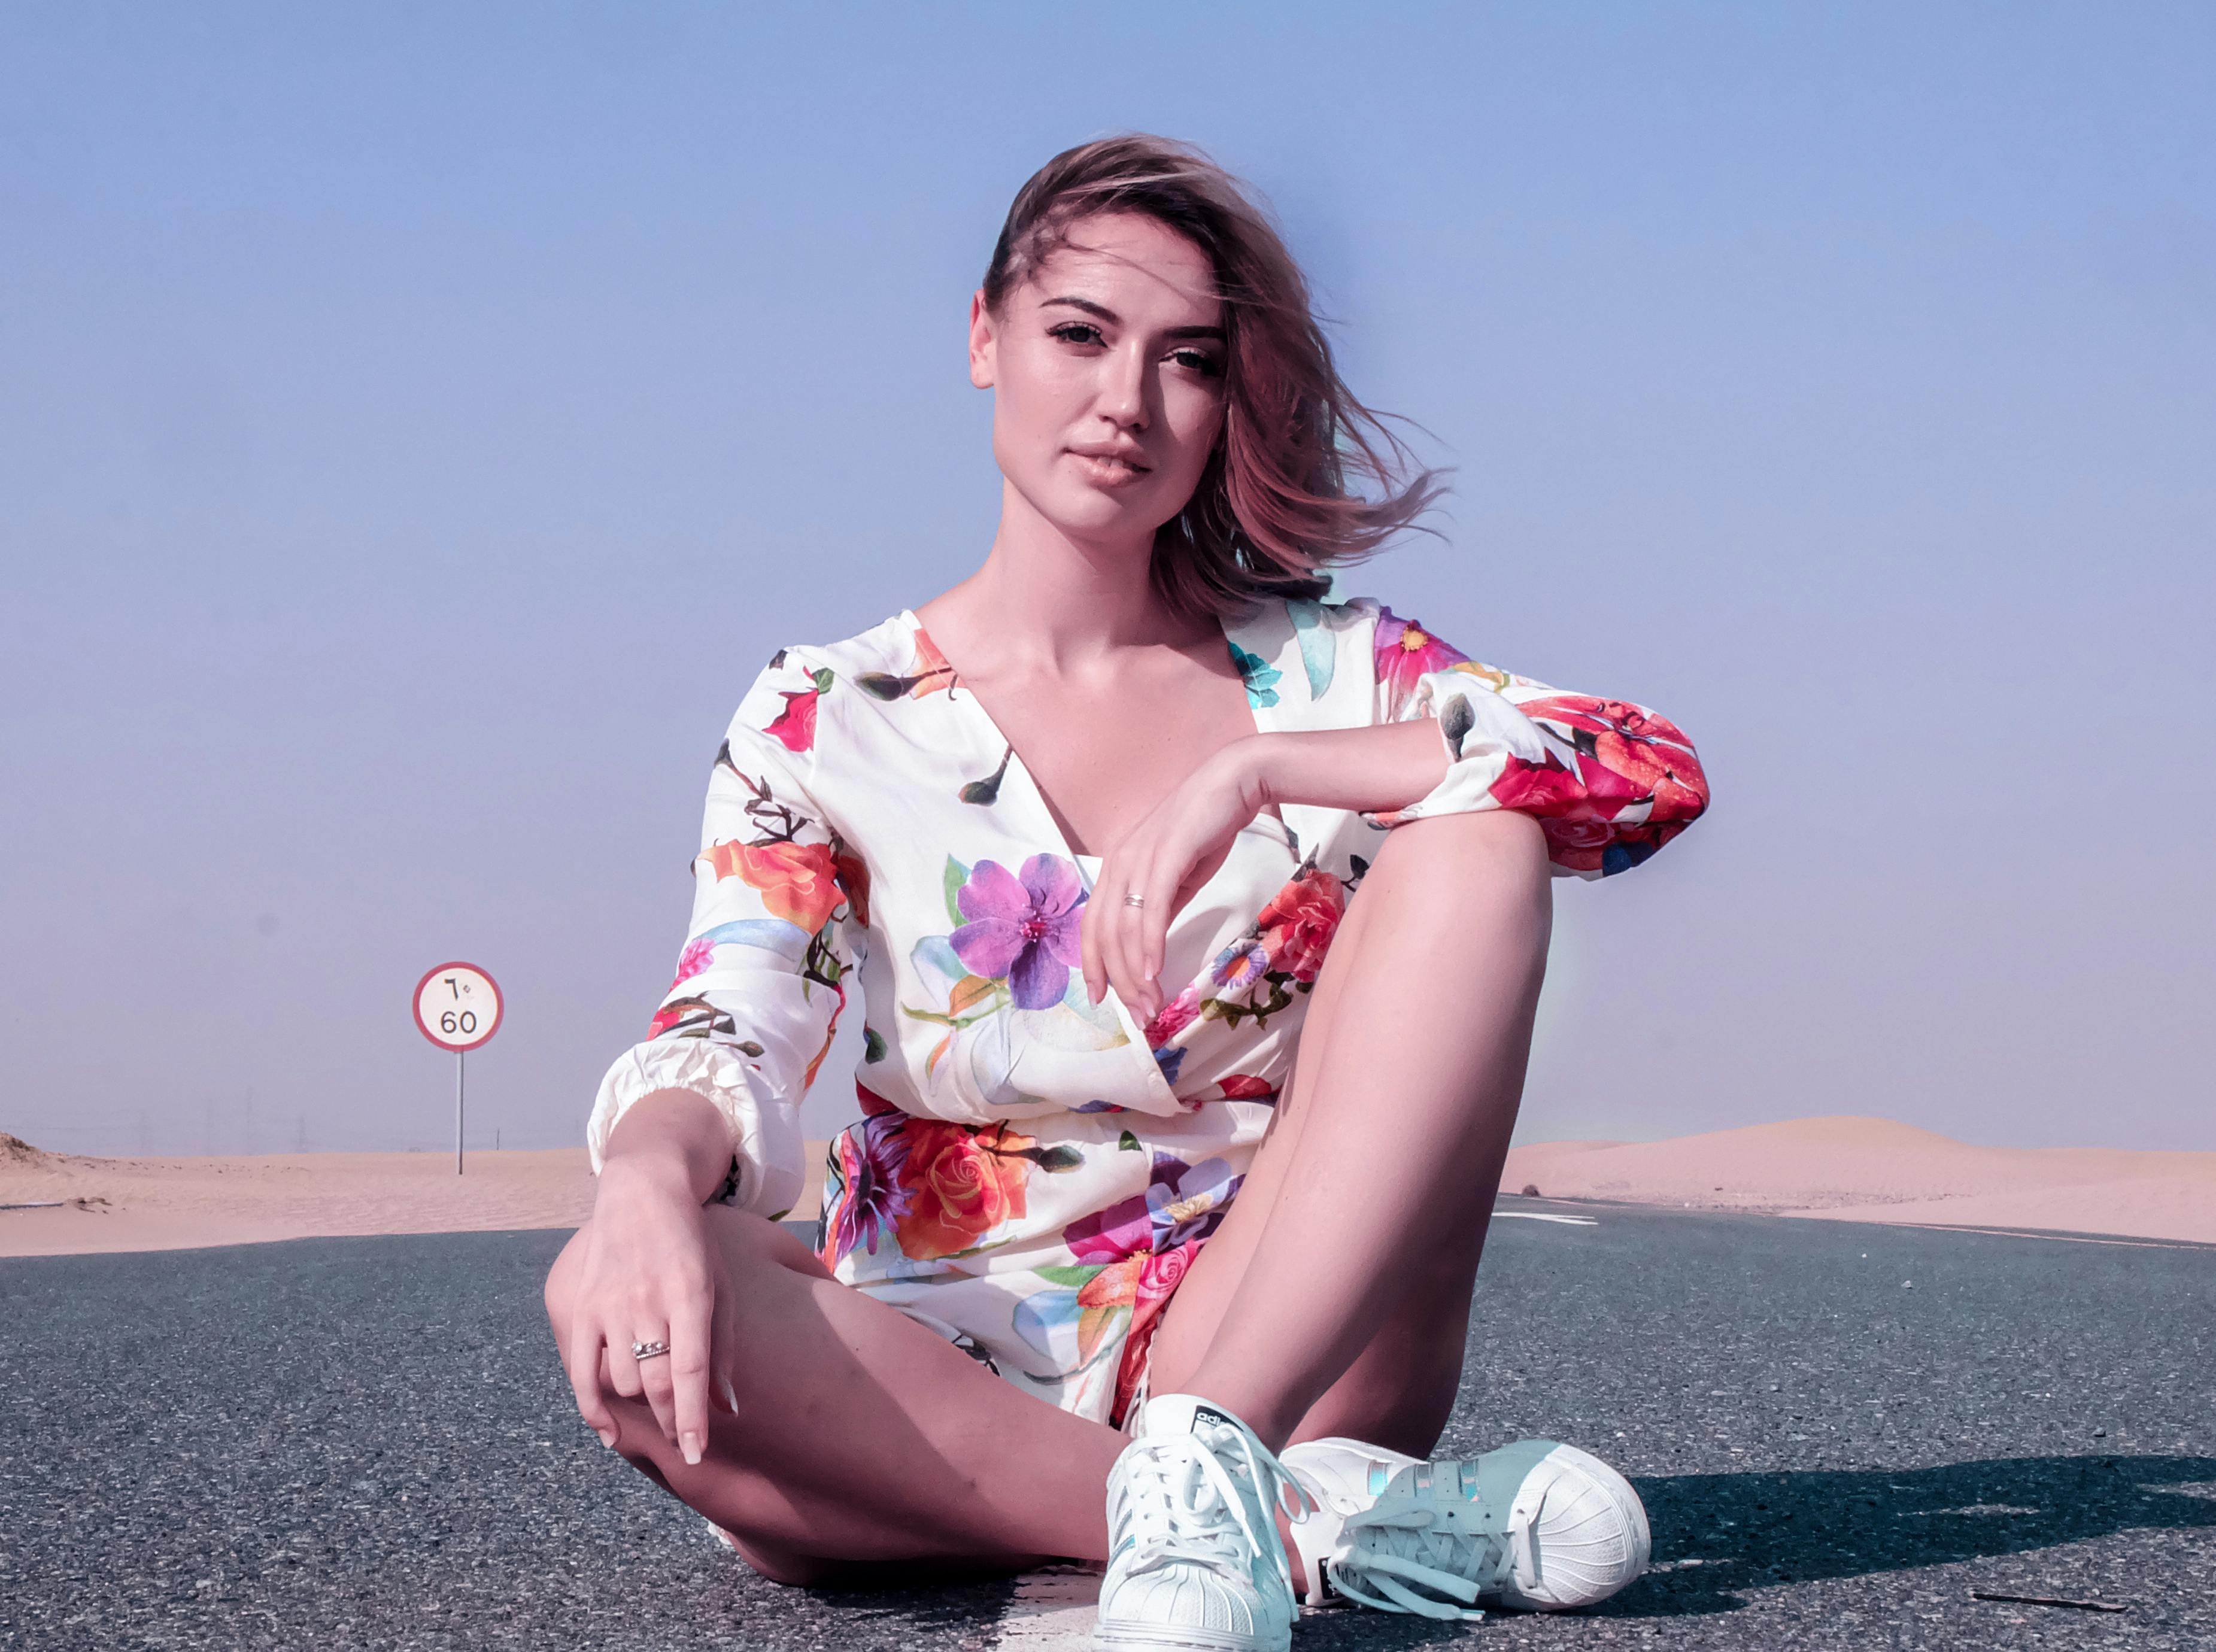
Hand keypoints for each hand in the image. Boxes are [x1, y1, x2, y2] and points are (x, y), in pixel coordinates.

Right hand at [560, 1156, 740, 1466]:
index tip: (696, 1453)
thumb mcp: (721, 1286)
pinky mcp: (583, 1308)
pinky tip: (610, 1436)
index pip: (690, 1369)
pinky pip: (581, 1372)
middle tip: (684, 1439)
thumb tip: (729, 1410)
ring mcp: (610, 1305)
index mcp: (690, 1293)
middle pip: (656, 1383)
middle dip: (672, 1421)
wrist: (642, 1193)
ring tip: (658, 1403)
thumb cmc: (692, 1245)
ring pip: (624, 1383)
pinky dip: (593, 1410)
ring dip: (643, 1406)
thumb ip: (724, 1349)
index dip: (692, 1417)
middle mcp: (648, 1301)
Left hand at [1081, 736, 1269, 1024]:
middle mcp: (1118, 863)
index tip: (1104, 998)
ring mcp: (1139, 858)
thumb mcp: (1177, 877)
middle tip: (1139, 1015)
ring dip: (1136, 973)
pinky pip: (1151, 909)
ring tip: (1151, 1004)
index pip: (1093, 925)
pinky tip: (1154, 971)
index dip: (1094, 965)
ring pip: (1126, 928)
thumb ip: (1159, 908)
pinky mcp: (1166, 856)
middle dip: (1118, 980)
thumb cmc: (1206, 828)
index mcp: (1116, 867)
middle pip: (1104, 934)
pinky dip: (1150, 944)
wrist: (1233, 783)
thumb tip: (1148, 947)